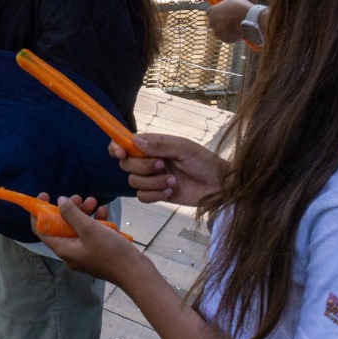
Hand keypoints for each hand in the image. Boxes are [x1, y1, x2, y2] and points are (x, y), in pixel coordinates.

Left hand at [35, 195, 148, 284]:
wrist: (136, 273)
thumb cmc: (111, 252)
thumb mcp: (89, 229)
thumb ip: (72, 214)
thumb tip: (60, 201)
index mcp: (63, 249)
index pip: (41, 229)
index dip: (39, 211)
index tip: (45, 194)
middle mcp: (71, 252)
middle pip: (61, 226)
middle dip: (69, 209)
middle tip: (78, 197)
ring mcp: (84, 253)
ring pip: (78, 228)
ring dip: (84, 212)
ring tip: (94, 201)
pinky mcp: (97, 252)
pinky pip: (91, 233)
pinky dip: (95, 222)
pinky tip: (104, 212)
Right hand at [111, 133, 225, 206]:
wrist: (220, 187)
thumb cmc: (205, 163)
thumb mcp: (184, 149)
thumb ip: (159, 145)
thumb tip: (134, 141)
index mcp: (153, 145)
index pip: (126, 143)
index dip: (117, 147)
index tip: (120, 153)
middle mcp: (149, 161)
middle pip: (126, 164)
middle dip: (142, 167)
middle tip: (162, 166)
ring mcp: (152, 178)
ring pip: (133, 182)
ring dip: (152, 182)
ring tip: (172, 181)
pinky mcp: (157, 194)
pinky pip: (142, 197)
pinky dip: (154, 195)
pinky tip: (170, 191)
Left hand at [205, 0, 254, 43]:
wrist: (248, 18)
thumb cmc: (239, 6)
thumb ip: (227, 1)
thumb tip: (228, 3)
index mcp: (210, 12)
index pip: (210, 13)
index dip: (217, 12)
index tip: (224, 12)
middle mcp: (211, 23)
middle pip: (214, 23)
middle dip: (221, 22)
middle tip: (231, 20)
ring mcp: (217, 32)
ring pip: (220, 32)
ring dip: (226, 30)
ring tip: (235, 27)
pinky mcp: (224, 39)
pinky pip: (227, 38)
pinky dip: (232, 36)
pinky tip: (239, 33)